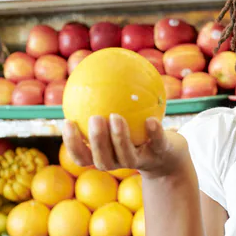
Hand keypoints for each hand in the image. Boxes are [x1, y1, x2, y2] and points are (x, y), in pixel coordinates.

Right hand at [62, 115, 190, 178]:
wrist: (167, 152)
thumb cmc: (134, 131)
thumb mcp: (119, 119)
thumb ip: (103, 104)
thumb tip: (88, 73)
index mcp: (104, 155)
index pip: (82, 157)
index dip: (72, 144)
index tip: (68, 122)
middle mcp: (119, 163)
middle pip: (102, 160)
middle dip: (96, 140)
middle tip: (94, 118)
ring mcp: (140, 161)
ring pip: (126, 157)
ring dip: (119, 137)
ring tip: (116, 116)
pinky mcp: (159, 155)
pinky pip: (156, 144)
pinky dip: (153, 133)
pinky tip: (150, 119)